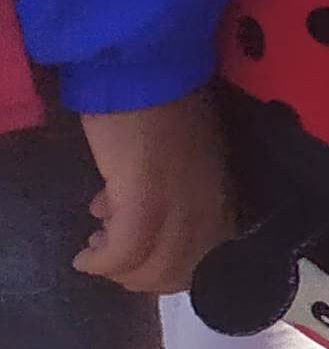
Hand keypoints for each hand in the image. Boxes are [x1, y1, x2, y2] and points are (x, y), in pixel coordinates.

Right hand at [78, 90, 234, 295]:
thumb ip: (166, 189)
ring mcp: (182, 208)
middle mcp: (210, 210)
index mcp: (223, 199)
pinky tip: (86, 257)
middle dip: (142, 276)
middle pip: (180, 273)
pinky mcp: (146, 203)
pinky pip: (125, 252)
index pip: (206, 260)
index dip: (169, 270)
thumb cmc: (162, 105)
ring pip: (155, 270)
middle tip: (112, 258)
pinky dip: (103, 262)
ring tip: (98, 250)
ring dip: (121, 271)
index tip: (140, 258)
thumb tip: (121, 212)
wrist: (146, 72)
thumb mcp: (176, 158)